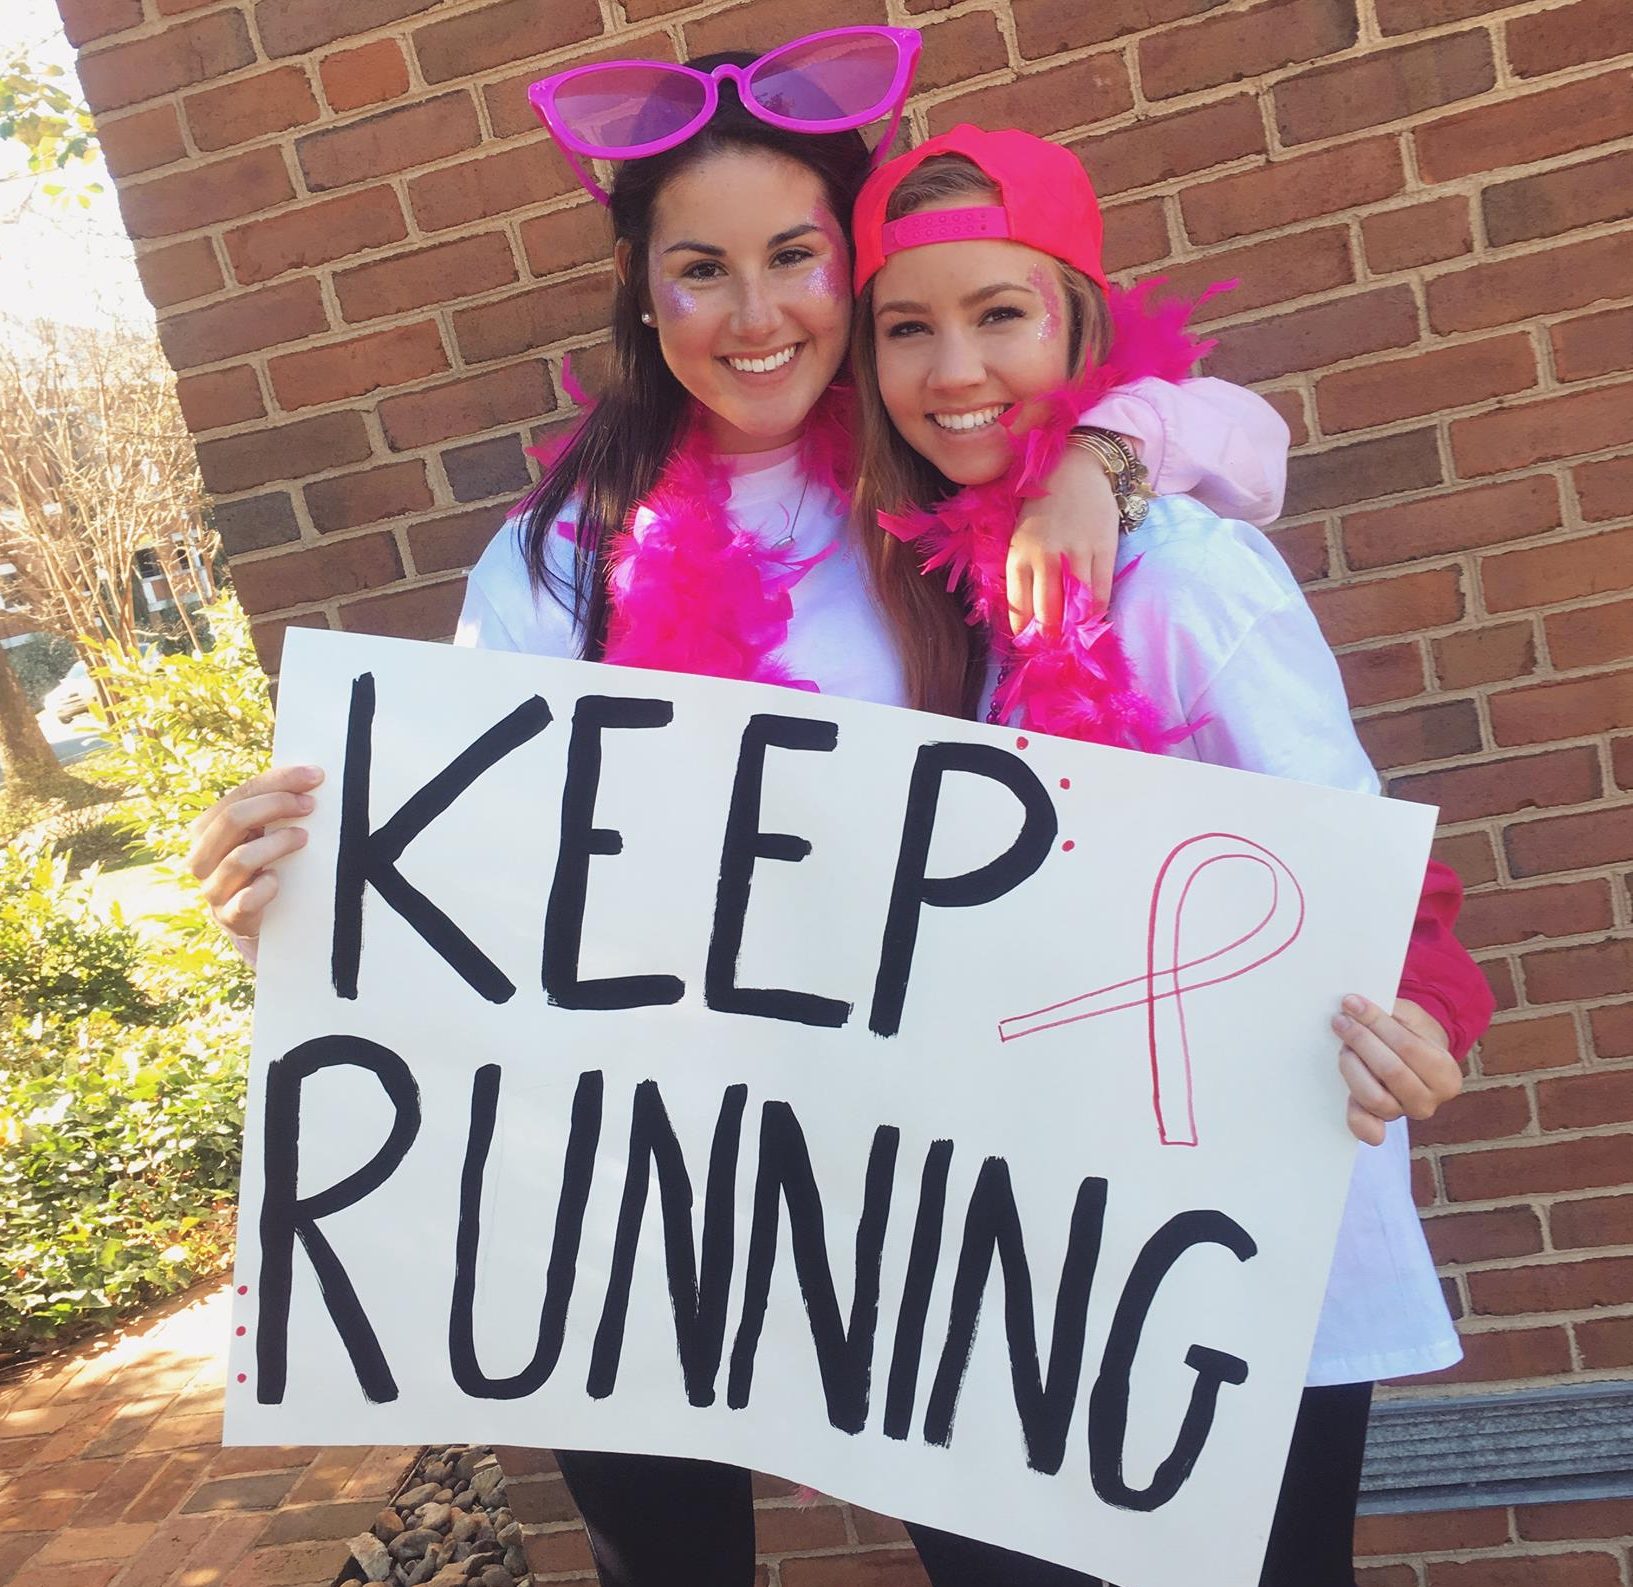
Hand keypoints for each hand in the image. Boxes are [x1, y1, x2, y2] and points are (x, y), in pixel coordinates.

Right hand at [187, 765, 323, 960]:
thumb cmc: (258, 866)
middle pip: (233, 820)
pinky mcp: (230, 917)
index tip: (313, 776)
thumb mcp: (257, 835)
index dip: (277, 781)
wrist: (252, 920)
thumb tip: (308, 777)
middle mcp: (202, 857)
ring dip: (276, 843)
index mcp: (205, 830)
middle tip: (310, 805)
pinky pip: (245, 901)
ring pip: (239, 858)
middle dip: (276, 805)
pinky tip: (278, 879)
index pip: (239, 795)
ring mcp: (213, 889)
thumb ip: (268, 810)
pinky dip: (264, 887)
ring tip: (303, 837)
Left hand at [1008, 450, 1119, 634]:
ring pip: (1076, 606)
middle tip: (1055, 649)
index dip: (1026, 634)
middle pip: (1047, 614)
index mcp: (1017, 555)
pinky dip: (1098, 612)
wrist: (1075, 468)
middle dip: (1051, 638)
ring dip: (1076, 629)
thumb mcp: (1020, 538)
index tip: (1031, 647)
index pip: (1019, 609)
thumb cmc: (1043, 508)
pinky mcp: (1103, 548)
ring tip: (1075, 639)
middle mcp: (1044, 557)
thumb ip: (1023, 572)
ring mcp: (1075, 553)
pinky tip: (1094, 619)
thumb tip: (1029, 616)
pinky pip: (1101, 592)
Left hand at [1334, 995, 1461, 1145]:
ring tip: (1343, 1046)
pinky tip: (1344, 1095)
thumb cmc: (1412, 1034)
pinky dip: (1355, 1117)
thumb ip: (1391, 1012)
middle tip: (1341, 1021)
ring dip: (1352, 1068)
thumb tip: (1356, 1006)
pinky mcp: (1382, 1123)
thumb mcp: (1412, 1017)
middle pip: (1390, 1071)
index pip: (1407, 1045)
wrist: (1417, 1058)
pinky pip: (1367, 1128)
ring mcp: (1404, 1114)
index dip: (1376, 1022)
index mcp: (1445, 1072)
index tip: (1351, 1003)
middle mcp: (1429, 1100)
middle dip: (1361, 1041)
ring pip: (1374, 1098)